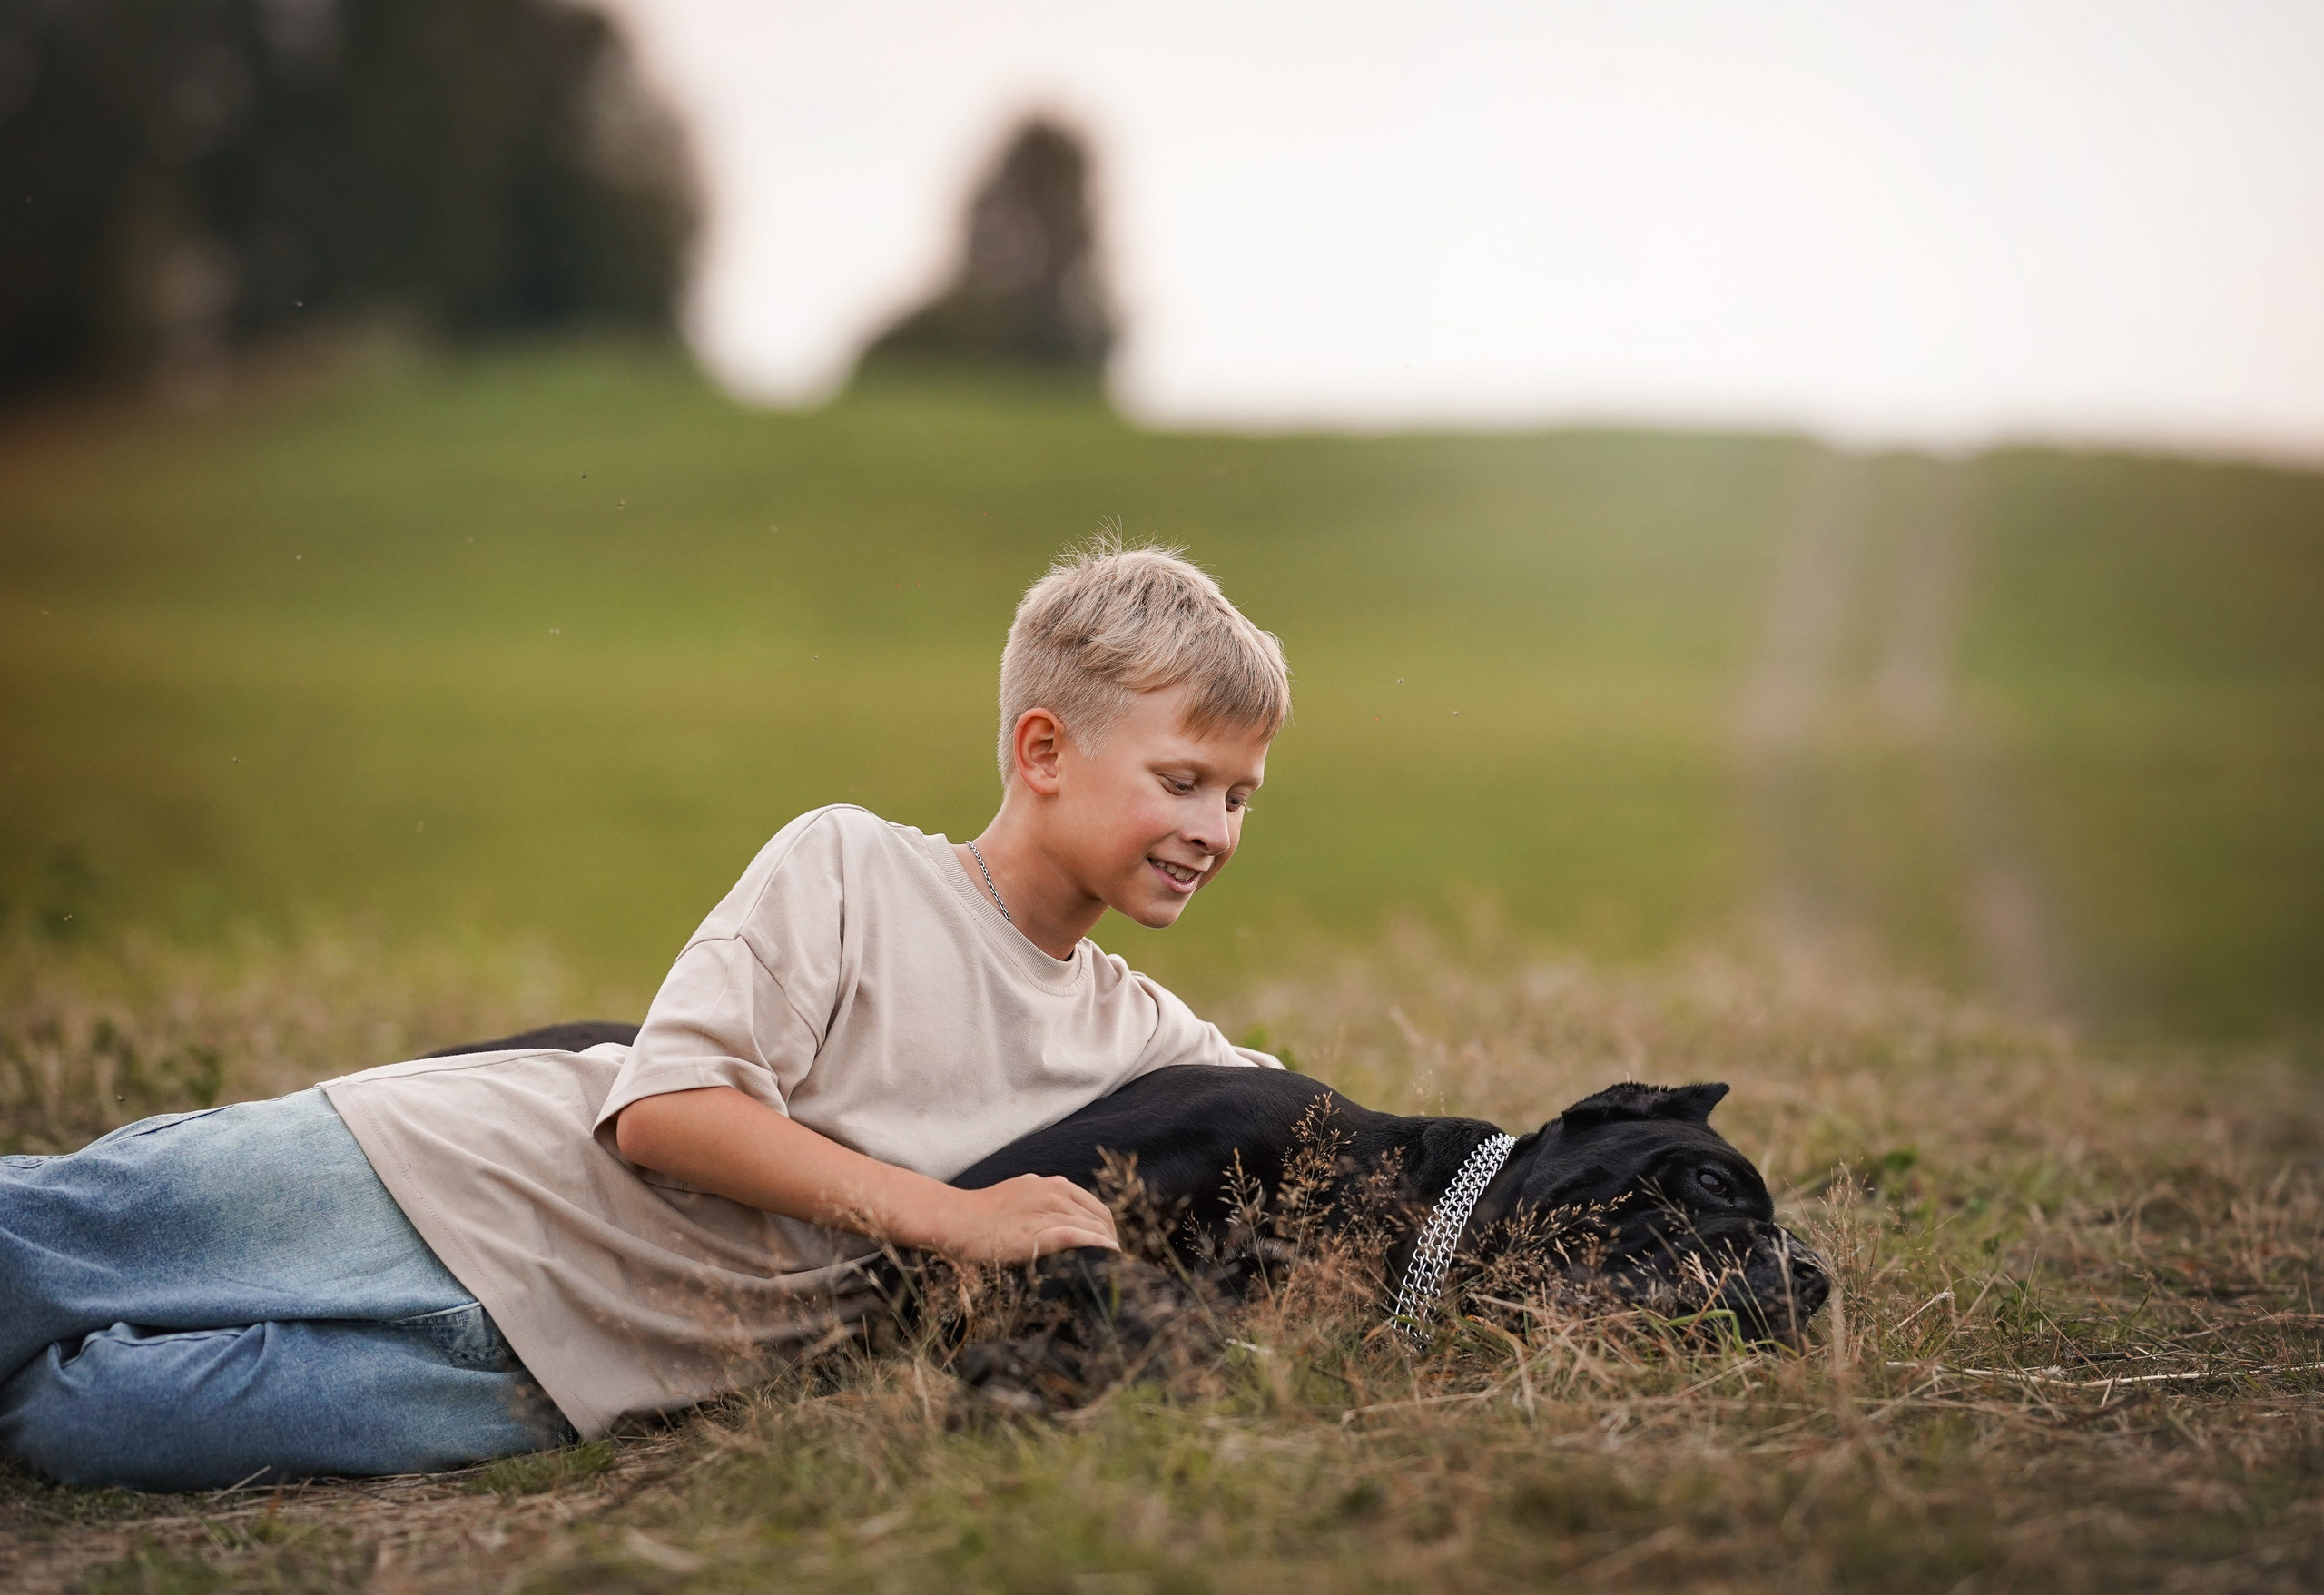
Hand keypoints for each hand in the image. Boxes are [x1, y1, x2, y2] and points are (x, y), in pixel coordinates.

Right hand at [924, 1175, 1118, 1264]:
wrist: (956, 1220)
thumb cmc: (983, 1214)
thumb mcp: (1020, 1199)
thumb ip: (1044, 1208)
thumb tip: (1063, 1228)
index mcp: (1053, 1185)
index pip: (1095, 1208)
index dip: (1106, 1229)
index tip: (1109, 1249)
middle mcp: (1056, 1192)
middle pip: (1099, 1217)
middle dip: (1111, 1239)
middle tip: (1115, 1264)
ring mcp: (1048, 1211)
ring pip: (1093, 1227)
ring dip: (1107, 1247)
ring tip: (1115, 1268)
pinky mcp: (1040, 1232)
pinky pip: (1079, 1237)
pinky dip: (1097, 1246)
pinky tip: (1107, 1257)